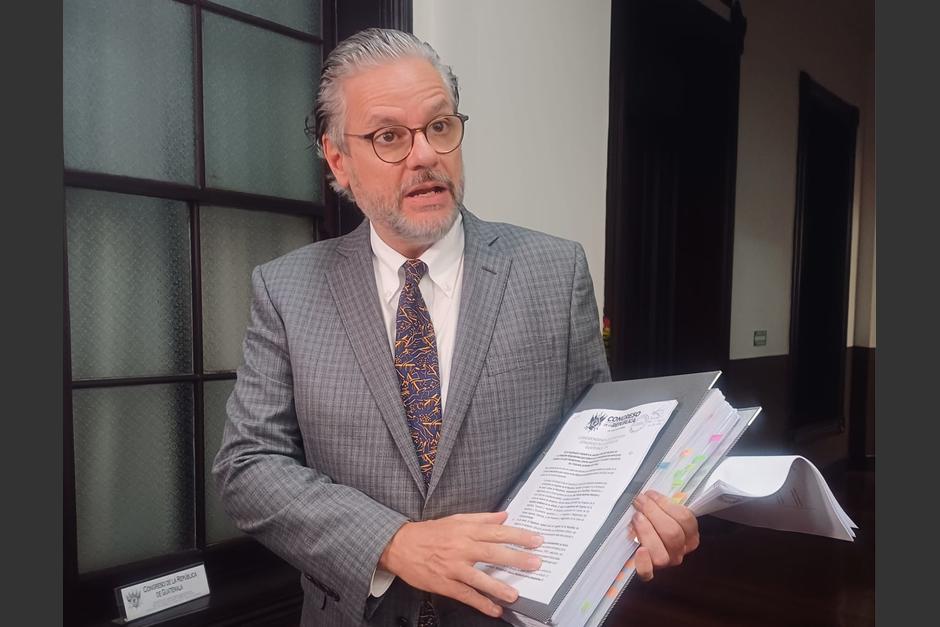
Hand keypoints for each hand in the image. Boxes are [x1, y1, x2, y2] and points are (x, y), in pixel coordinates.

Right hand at [378, 511, 543, 617]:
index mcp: (465, 530)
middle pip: (492, 552)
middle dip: (515, 558)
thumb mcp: (455, 519)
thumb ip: (481, 519)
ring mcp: (452, 567)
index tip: (536, 540)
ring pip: (478, 577)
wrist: (400, 545)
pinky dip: (480, 603)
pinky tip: (494, 610)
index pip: (497, 532)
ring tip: (515, 595)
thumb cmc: (429, 532)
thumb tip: (504, 516)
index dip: (518, 535)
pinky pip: (465, 594)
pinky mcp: (444, 583)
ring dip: (498, 586)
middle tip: (535, 563)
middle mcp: (460, 547)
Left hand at [626, 490, 699, 581]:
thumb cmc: (655, 522)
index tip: (650, 495)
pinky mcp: (648, 572)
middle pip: (672, 533)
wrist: (643, 546)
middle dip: (653, 513)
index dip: (665, 504)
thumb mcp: (664, 512)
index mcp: (690, 536)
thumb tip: (649, 496)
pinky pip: (647, 573)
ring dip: (647, 532)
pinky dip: (643, 563)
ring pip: (661, 553)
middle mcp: (680, 551)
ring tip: (636, 517)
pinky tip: (639, 550)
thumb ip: (663, 506)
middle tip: (639, 502)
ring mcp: (665, 563)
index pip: (684, 519)